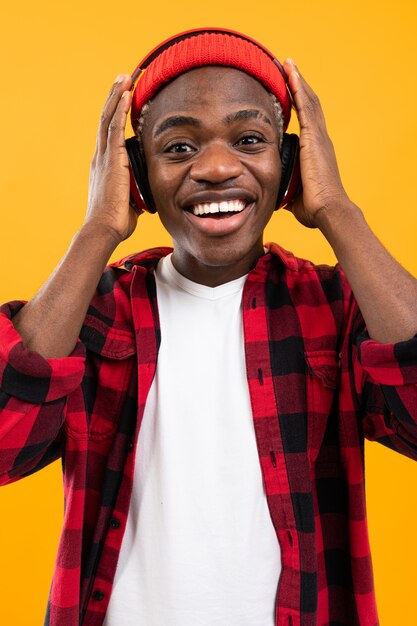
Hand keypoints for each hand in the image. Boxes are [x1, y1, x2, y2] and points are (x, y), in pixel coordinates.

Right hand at [85, 74, 142, 242]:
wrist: (104, 228)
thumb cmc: (116, 221)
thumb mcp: (130, 202)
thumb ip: (137, 192)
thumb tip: (146, 195)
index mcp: (104, 166)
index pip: (109, 133)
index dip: (115, 114)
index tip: (122, 98)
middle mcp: (100, 157)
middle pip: (106, 119)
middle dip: (114, 97)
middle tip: (123, 79)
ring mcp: (104, 156)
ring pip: (108, 118)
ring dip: (117, 96)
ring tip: (125, 77)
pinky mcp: (111, 159)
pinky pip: (114, 127)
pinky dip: (119, 109)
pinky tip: (126, 93)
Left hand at [282, 59, 349, 228]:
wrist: (327, 210)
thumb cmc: (314, 208)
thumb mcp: (293, 194)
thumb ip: (284, 186)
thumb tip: (272, 192)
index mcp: (316, 150)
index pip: (307, 120)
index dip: (299, 102)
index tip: (290, 89)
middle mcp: (320, 139)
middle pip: (309, 104)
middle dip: (299, 85)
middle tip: (287, 67)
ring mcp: (319, 137)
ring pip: (308, 101)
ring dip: (297, 80)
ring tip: (287, 63)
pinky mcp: (314, 138)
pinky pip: (306, 107)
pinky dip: (299, 89)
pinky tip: (291, 75)